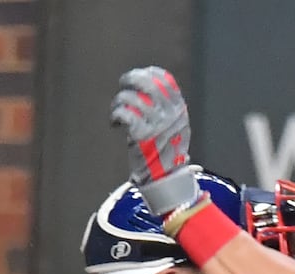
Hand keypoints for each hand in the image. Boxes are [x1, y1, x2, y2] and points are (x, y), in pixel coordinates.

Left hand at [110, 66, 198, 215]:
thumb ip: (168, 109)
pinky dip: (115, 115)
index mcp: (179, 110)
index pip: (165, 80)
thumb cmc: (167, 153)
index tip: (140, 75)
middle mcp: (169, 114)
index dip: (150, 73)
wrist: (164, 178)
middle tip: (124, 83)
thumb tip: (149, 88)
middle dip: (131, 78)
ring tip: (117, 110)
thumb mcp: (177, 128)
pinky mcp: (141, 135)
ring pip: (131, 98)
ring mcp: (156, 124)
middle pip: (147, 83)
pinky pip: (124, 113)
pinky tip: (115, 123)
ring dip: (119, 101)